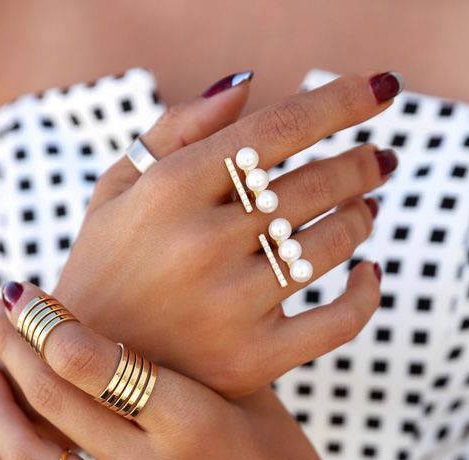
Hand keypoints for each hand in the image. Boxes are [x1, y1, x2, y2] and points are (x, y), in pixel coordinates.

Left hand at [0, 284, 344, 459]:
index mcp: (195, 420)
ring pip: (30, 458)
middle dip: (10, 347)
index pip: (89, 359)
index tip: (18, 291)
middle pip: (52, 399)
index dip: (43, 318)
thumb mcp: (243, 394)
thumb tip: (99, 319)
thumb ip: (175, 364)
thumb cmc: (278, 453)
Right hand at [49, 72, 399, 396]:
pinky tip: (369, 273)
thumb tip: (248, 82)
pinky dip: (366, 295)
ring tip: (366, 208)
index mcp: (169, 189)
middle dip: (362, 163)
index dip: (342, 101)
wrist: (86, 367)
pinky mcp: (253, 360)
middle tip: (380, 160)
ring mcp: (230, 305)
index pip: (277, 128)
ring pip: (332, 246)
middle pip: (315, 184)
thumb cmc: (106, 268)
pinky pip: (338, 323)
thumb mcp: (116, 190)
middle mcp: (202, 242)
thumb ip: (176, 129)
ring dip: (362, 218)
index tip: (382, 88)